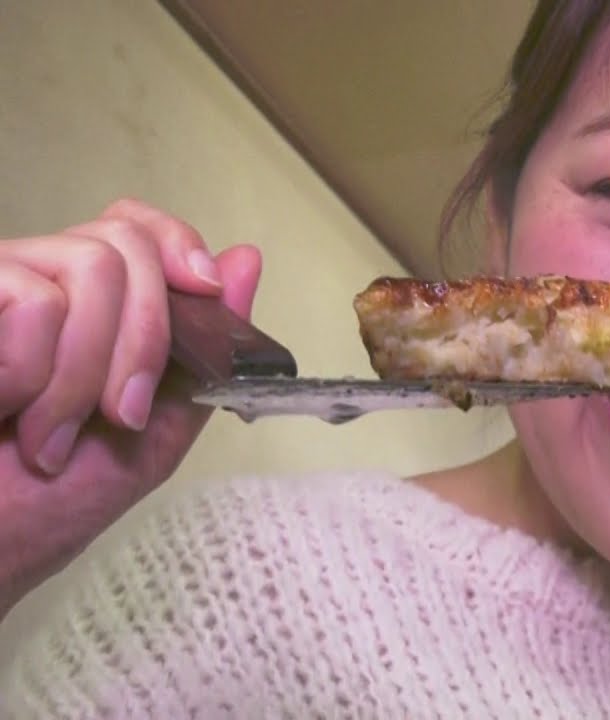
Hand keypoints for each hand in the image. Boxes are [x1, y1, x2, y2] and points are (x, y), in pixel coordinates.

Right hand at [0, 198, 261, 617]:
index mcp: (84, 308)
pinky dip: (33, 372)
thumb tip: (244, 259)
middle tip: (118, 415)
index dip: (176, 243)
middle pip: (124, 244)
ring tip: (49, 437)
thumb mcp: (154, 429)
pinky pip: (32, 299)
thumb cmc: (48, 507)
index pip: (134, 225)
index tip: (204, 290)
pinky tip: (5, 411)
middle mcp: (34, 281)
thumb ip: (204, 349)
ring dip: (86, 373)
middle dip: (144, 340)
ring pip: (88, 268)